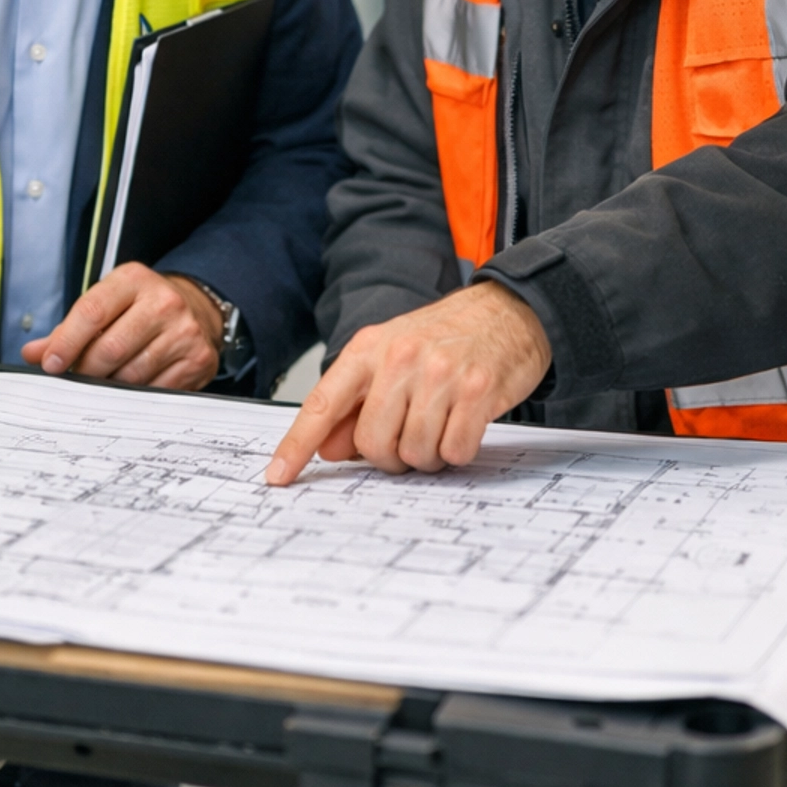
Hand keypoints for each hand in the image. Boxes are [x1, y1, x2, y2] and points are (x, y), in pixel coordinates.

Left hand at [22, 265, 222, 389]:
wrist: (195, 309)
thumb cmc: (141, 307)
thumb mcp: (107, 303)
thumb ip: (68, 328)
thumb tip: (34, 352)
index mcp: (132, 280)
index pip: (91, 312)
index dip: (67, 343)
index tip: (51, 364)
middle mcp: (163, 301)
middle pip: (110, 348)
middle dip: (86, 371)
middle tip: (77, 379)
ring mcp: (184, 331)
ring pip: (132, 374)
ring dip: (111, 386)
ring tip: (105, 382)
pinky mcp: (197, 358)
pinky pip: (156, 390)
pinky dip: (137, 396)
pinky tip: (132, 388)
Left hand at [266, 283, 551, 485]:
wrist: (509, 310)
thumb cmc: (446, 337)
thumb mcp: (391, 358)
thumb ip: (356, 404)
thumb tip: (327, 448)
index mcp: (369, 348)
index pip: (323, 404)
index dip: (297, 445)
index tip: (277, 476)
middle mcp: (400, 358)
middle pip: (372, 443)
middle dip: (389, 456)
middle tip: (408, 437)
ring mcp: (440, 373)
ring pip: (414, 453)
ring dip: (427, 455)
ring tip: (440, 426)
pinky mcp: (478, 390)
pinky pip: (454, 451)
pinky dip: (458, 451)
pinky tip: (464, 424)